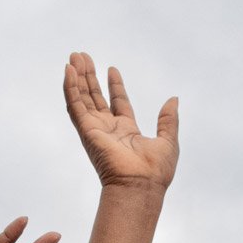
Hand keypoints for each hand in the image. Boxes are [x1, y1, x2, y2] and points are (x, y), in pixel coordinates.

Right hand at [64, 54, 178, 191]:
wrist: (141, 185)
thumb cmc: (156, 172)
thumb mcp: (168, 140)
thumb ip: (168, 119)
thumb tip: (173, 99)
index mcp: (127, 132)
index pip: (118, 103)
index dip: (115, 86)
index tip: (111, 69)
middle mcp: (109, 130)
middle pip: (96, 97)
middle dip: (90, 77)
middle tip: (83, 57)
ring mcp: (95, 130)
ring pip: (82, 98)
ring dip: (77, 78)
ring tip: (74, 57)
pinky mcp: (87, 131)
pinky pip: (75, 106)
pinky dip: (70, 88)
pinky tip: (68, 71)